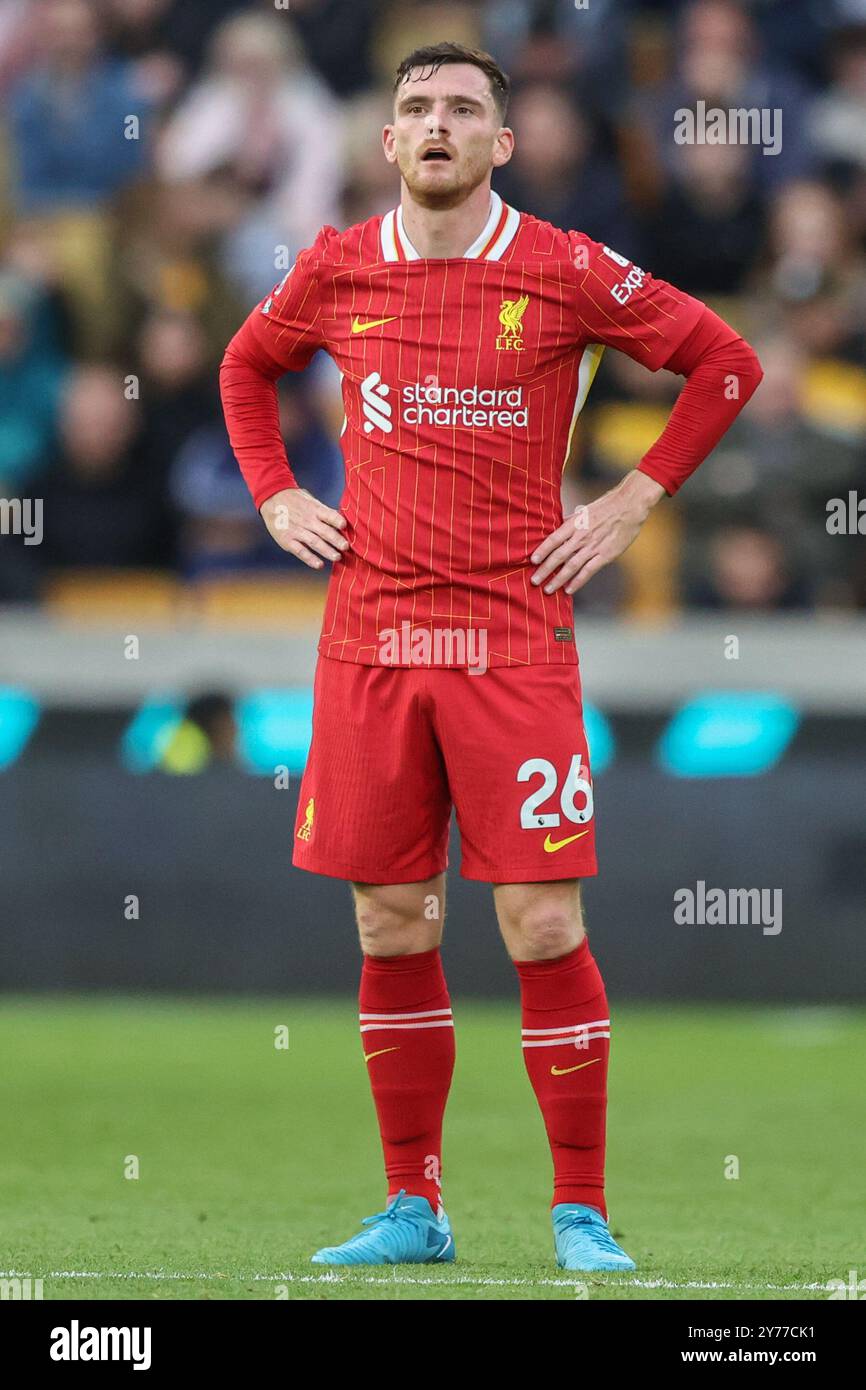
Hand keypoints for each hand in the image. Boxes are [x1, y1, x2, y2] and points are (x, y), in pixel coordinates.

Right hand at [260, 487, 348, 569]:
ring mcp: (296, 530)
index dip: (336, 520)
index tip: (344, 526)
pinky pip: (300, 551)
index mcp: (314, 509)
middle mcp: (307, 520)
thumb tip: (342, 522)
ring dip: (326, 550)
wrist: (272, 498)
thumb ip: (324, 512)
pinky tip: (319, 565)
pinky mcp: (287, 540)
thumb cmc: (296, 500)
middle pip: (324, 531)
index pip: (328, 514)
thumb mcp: (310, 500)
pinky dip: (310, 559)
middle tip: (346, 547)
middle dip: (336, 539)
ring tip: (337, 557)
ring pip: (314, 542)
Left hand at [530, 470, 664, 594]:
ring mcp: (593, 547)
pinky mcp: (606, 555)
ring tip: (548, 590)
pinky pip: (588, 571)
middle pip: (559, 555)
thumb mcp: (583, 511)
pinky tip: (568, 589)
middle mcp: (581, 536)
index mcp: (574, 523)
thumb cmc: (605, 506)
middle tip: (534, 581)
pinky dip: (577, 581)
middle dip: (545, 570)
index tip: (532, 561)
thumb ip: (569, 522)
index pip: (553, 539)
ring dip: (558, 579)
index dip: (542, 551)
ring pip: (571, 566)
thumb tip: (555, 526)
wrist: (629, 506)